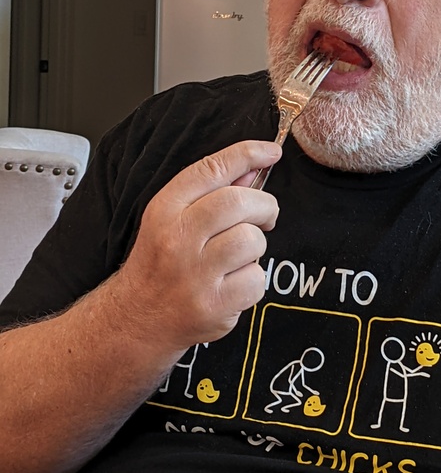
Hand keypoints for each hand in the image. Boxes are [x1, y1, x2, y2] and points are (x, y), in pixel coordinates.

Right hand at [117, 140, 281, 351]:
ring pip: (253, 241)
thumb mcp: (171, 220)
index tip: (271, 152)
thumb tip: (254, 167)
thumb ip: (212, 192)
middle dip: (265, 206)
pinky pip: (257, 279)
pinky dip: (253, 281)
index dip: (248, 154)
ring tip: (239, 257)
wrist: (137, 320)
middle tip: (264, 217)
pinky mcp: (213, 305)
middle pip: (239, 202)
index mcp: (164, 210)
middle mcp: (177, 239)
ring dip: (256, 247)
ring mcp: (195, 275)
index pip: (212, 169)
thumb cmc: (161, 264)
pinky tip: (234, 284)